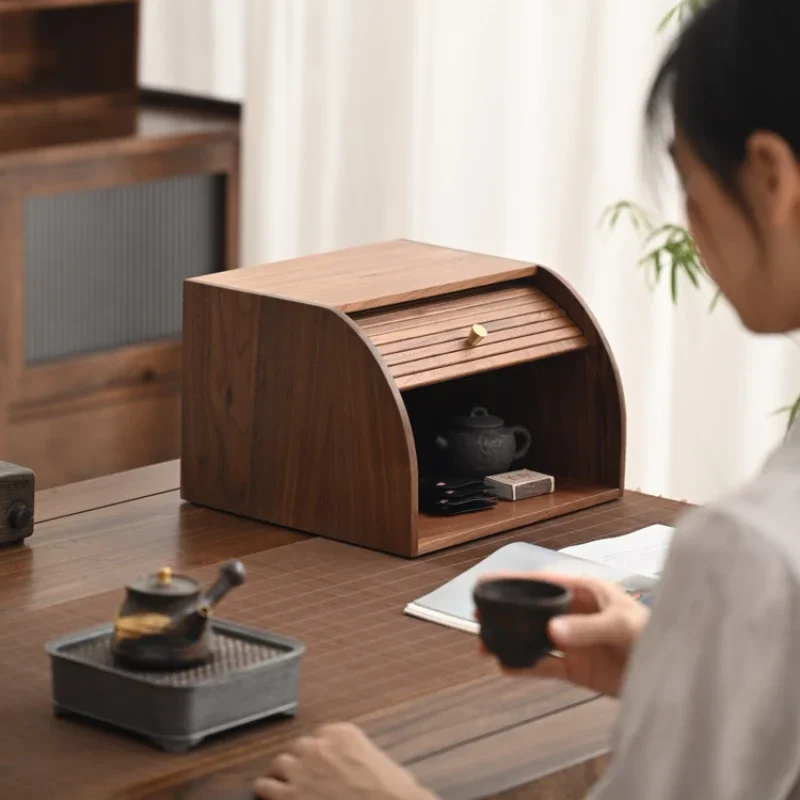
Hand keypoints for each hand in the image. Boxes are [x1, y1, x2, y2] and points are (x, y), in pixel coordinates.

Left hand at [253, 723, 436, 799]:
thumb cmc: (391, 793)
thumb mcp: (377, 761)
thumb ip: (356, 756)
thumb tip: (350, 768)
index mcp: (343, 734)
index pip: (321, 735)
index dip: (320, 752)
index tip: (321, 763)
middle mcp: (319, 746)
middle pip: (299, 746)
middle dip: (301, 761)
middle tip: (304, 777)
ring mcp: (302, 769)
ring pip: (280, 763)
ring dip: (282, 774)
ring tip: (283, 786)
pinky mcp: (290, 796)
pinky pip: (264, 786)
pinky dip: (265, 790)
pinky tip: (268, 796)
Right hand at [477, 572, 648, 696]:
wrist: (676, 676)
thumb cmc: (654, 637)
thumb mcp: (621, 626)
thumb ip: (586, 629)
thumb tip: (550, 631)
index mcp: (586, 592)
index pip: (543, 582)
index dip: (515, 581)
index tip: (487, 582)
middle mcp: (575, 614)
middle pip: (533, 610)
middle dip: (506, 611)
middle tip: (478, 614)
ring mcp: (574, 642)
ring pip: (533, 638)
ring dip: (510, 640)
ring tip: (484, 645)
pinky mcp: (576, 669)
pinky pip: (544, 666)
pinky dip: (524, 667)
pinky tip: (505, 667)